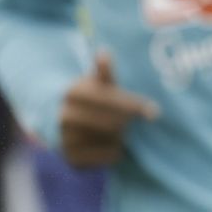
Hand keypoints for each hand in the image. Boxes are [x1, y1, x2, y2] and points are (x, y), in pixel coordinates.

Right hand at [59, 52, 159, 168]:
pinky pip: (108, 156)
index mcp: (73, 92)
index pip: (111, 101)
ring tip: (116, 129)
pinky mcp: (72, 159)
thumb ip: (104, 71)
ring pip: (112, 140)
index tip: (154, 111)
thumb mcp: (95, 82)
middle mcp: (65, 116)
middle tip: (128, 120)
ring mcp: (66, 139)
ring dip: (121, 135)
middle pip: (114, 123)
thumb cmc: (88, 98)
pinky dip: (115, 150)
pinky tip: (109, 142)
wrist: (57, 121)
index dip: (134, 106)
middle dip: (126, 121)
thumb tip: (104, 53)